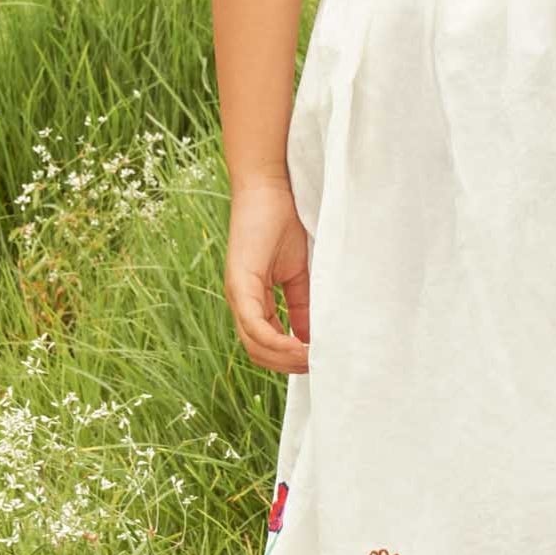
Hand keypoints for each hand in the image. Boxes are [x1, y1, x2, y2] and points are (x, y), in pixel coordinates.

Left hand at [224, 175, 311, 371]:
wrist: (269, 187)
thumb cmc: (283, 221)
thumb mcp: (299, 273)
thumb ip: (303, 305)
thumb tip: (310, 338)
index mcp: (253, 299)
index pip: (265, 344)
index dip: (289, 359)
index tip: (317, 362)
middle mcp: (240, 301)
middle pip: (257, 352)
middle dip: (288, 365)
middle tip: (318, 367)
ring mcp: (237, 294)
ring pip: (254, 345)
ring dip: (285, 358)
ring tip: (313, 359)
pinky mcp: (240, 283)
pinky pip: (255, 325)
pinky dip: (277, 341)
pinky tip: (300, 346)